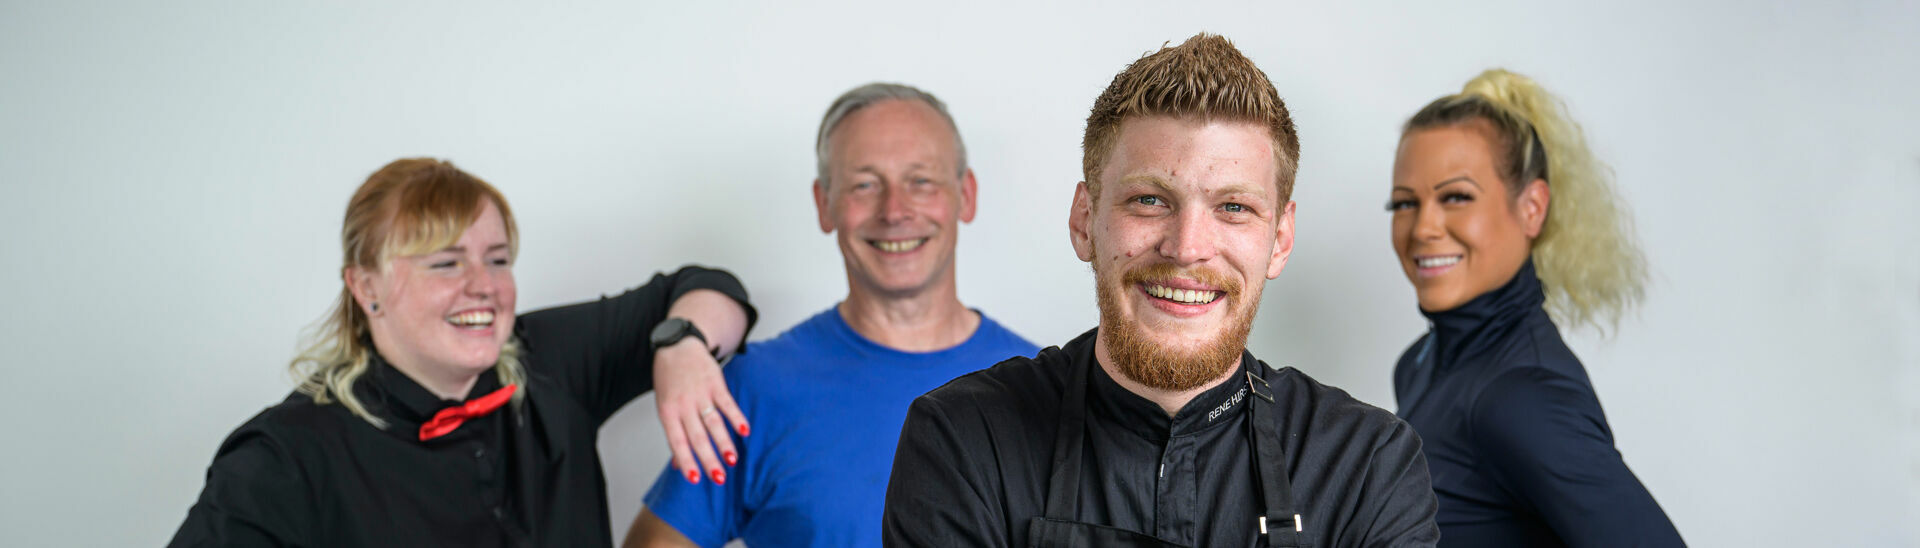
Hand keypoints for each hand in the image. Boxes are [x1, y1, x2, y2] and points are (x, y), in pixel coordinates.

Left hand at [653, 338, 746, 485]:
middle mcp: (683, 405)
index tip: (695, 479)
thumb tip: (677, 465)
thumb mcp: (665, 407)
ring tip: (732, 461)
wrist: (677, 346)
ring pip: (713, 422)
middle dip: (708, 459)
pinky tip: (744, 431)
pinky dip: (736, 417)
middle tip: (718, 478)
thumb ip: (675, 434)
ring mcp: (700, 394)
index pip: (677, 442)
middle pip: (698, 436)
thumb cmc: (670, 381)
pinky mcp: (715, 383)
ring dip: (724, 442)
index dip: (686, 460)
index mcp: (668, 413)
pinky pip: (727, 403)